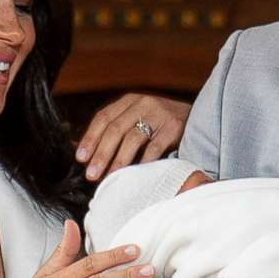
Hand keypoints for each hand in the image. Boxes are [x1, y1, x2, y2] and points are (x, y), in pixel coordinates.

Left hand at [76, 93, 190, 177]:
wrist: (197, 117)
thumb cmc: (159, 124)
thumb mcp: (136, 119)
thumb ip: (113, 131)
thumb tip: (82, 152)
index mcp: (130, 100)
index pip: (104, 117)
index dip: (91, 138)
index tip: (81, 158)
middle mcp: (143, 103)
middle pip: (116, 128)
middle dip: (101, 153)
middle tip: (92, 174)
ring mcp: (160, 113)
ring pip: (133, 138)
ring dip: (119, 161)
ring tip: (109, 177)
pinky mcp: (174, 126)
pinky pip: (155, 147)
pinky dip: (143, 162)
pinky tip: (134, 175)